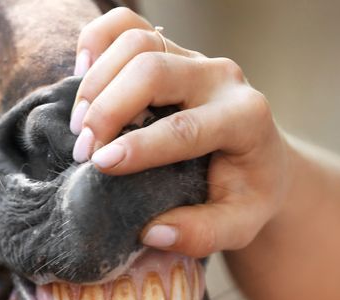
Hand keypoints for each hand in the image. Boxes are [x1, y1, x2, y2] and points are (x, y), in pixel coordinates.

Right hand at [70, 7, 294, 257]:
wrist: (259, 160)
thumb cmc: (246, 195)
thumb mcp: (239, 226)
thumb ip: (202, 234)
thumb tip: (152, 233)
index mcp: (246, 119)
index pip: (186, 125)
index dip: (140, 145)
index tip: (101, 165)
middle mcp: (222, 78)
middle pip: (155, 68)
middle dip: (110, 108)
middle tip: (84, 151)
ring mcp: (194, 58)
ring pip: (137, 41)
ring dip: (97, 81)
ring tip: (80, 126)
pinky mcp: (170, 49)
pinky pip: (127, 25)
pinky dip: (96, 41)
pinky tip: (80, 76)